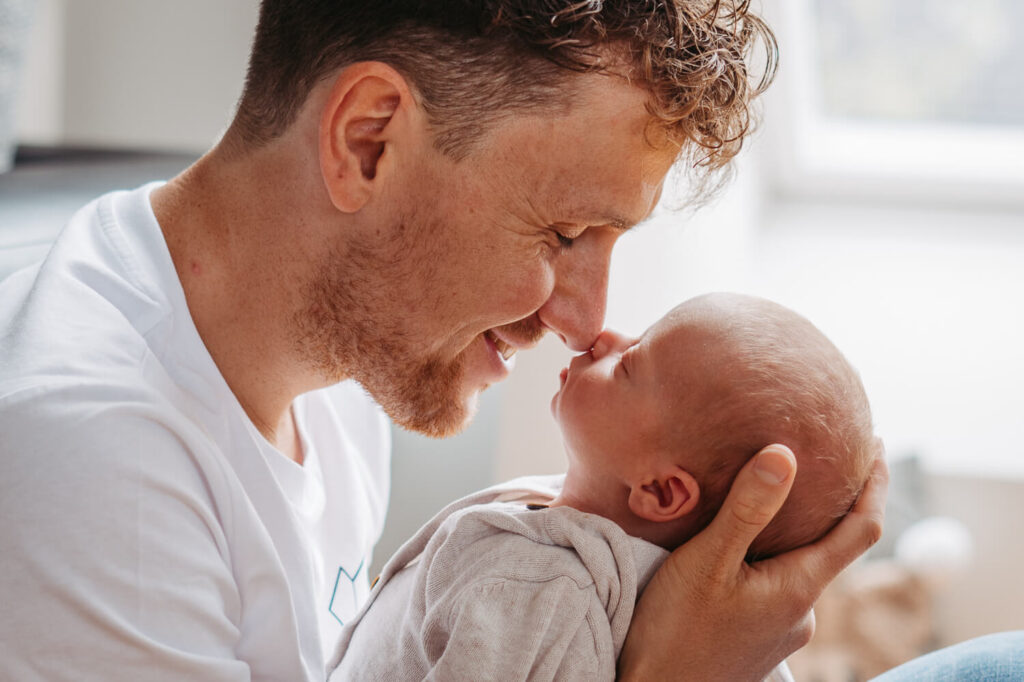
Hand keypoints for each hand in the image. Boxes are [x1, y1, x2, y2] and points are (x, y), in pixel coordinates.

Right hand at [618, 443, 887, 681]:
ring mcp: (782, 631)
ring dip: (787, 535)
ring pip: (796, 568)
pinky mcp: (759, 640)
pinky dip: (766, 560)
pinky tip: (735, 553)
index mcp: (800, 587)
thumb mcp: (707, 561)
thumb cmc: (674, 630)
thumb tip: (785, 453)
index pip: (861, 530)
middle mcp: (802, 612)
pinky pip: (774, 588)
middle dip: (821, 505)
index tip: (874, 444)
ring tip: (760, 501)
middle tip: (807, 457)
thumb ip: (747, 509)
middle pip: (827, 547)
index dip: (873, 484)